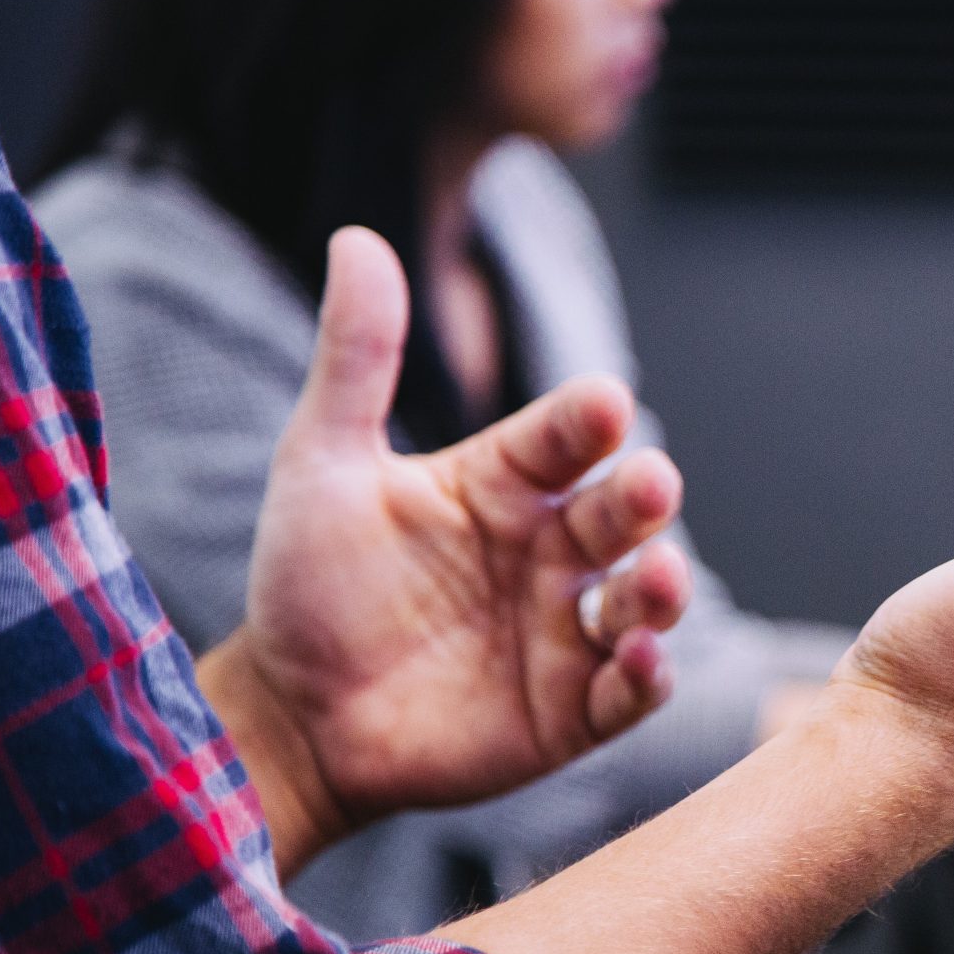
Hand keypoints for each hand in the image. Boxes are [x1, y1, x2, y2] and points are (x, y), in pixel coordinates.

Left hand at [200, 228, 692, 875]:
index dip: (586, 421)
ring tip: (658, 579)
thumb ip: (355, 358)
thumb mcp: (322, 463)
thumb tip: (357, 237)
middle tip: (649, 484)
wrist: (291, 715)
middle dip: (643, 498)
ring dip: (662, 589)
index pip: (563, 438)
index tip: (603, 403)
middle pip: (619, 515)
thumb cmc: (309, 584)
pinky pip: (629, 691)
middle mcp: (550, 551)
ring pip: (643, 599)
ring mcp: (567, 631)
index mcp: (505, 484)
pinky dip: (646, 676)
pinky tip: (638, 660)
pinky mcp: (572, 711)